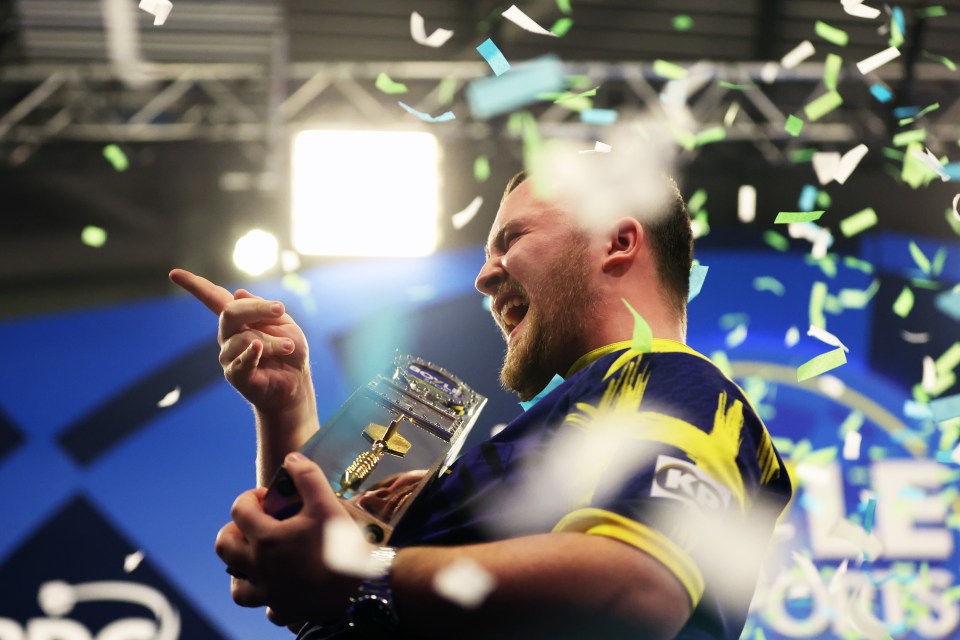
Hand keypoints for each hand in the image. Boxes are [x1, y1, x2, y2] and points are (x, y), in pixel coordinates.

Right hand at [169, 269, 310, 413]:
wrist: (296, 382)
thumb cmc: (288, 351)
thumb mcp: (283, 324)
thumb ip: (264, 309)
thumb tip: (238, 293)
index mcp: (238, 319)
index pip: (213, 298)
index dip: (194, 285)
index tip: (173, 273)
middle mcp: (227, 336)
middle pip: (230, 313)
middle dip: (257, 308)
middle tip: (280, 309)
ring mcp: (228, 356)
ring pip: (246, 339)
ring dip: (273, 341)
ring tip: (288, 347)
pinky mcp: (235, 376)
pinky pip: (241, 362)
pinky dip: (251, 354)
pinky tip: (257, 349)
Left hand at [215, 453, 365, 624]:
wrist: (361, 588)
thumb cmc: (342, 544)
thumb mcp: (327, 504)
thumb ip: (308, 477)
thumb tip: (291, 458)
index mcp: (266, 538)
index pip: (239, 510)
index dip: (250, 497)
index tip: (268, 496)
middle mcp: (260, 567)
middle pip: (225, 548)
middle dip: (234, 531)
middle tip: (257, 525)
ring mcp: (270, 593)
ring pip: (238, 587)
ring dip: (242, 571)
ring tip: (260, 559)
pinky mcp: (287, 611)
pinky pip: (269, 609)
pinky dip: (271, 599)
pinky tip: (284, 588)